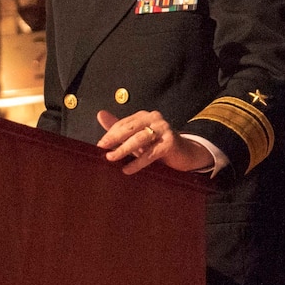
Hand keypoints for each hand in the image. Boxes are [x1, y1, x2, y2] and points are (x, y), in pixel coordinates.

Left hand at [96, 109, 210, 174]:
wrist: (185, 154)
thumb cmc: (157, 146)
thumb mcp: (137, 138)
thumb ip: (119, 128)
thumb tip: (100, 115)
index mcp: (144, 116)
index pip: (124, 123)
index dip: (111, 133)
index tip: (100, 144)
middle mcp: (154, 118)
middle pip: (130, 128)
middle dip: (114, 138)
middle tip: (102, 148)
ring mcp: (164, 129)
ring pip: (139, 139)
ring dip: (123, 149)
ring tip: (111, 158)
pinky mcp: (170, 142)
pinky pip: (150, 153)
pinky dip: (137, 162)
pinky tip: (127, 169)